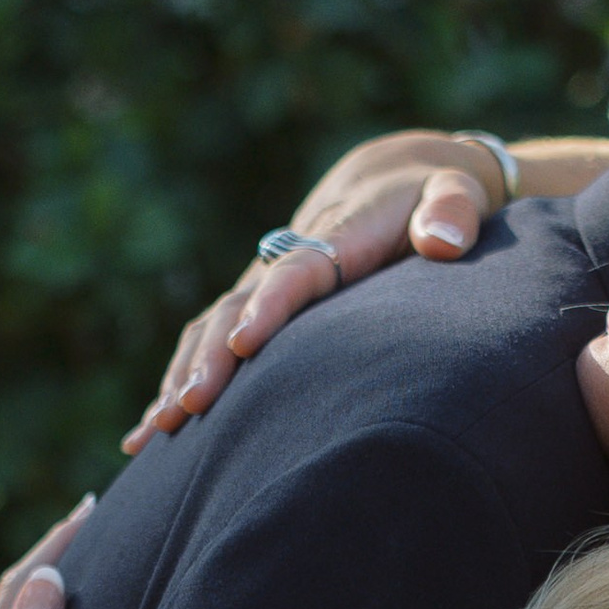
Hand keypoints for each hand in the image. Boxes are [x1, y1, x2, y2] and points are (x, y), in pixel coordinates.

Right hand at [125, 131, 509, 451]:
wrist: (391, 176)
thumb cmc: (433, 195)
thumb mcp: (458, 192)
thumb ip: (454, 210)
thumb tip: (442, 242)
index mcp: (338, 235)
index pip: (298, 270)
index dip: (271, 305)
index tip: (246, 343)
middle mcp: (286, 257)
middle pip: (238, 306)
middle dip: (210, 358)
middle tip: (188, 408)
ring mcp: (265, 281)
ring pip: (212, 327)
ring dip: (181, 377)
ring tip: (154, 432)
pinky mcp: (256, 301)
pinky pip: (210, 340)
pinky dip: (179, 381)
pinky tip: (150, 433)